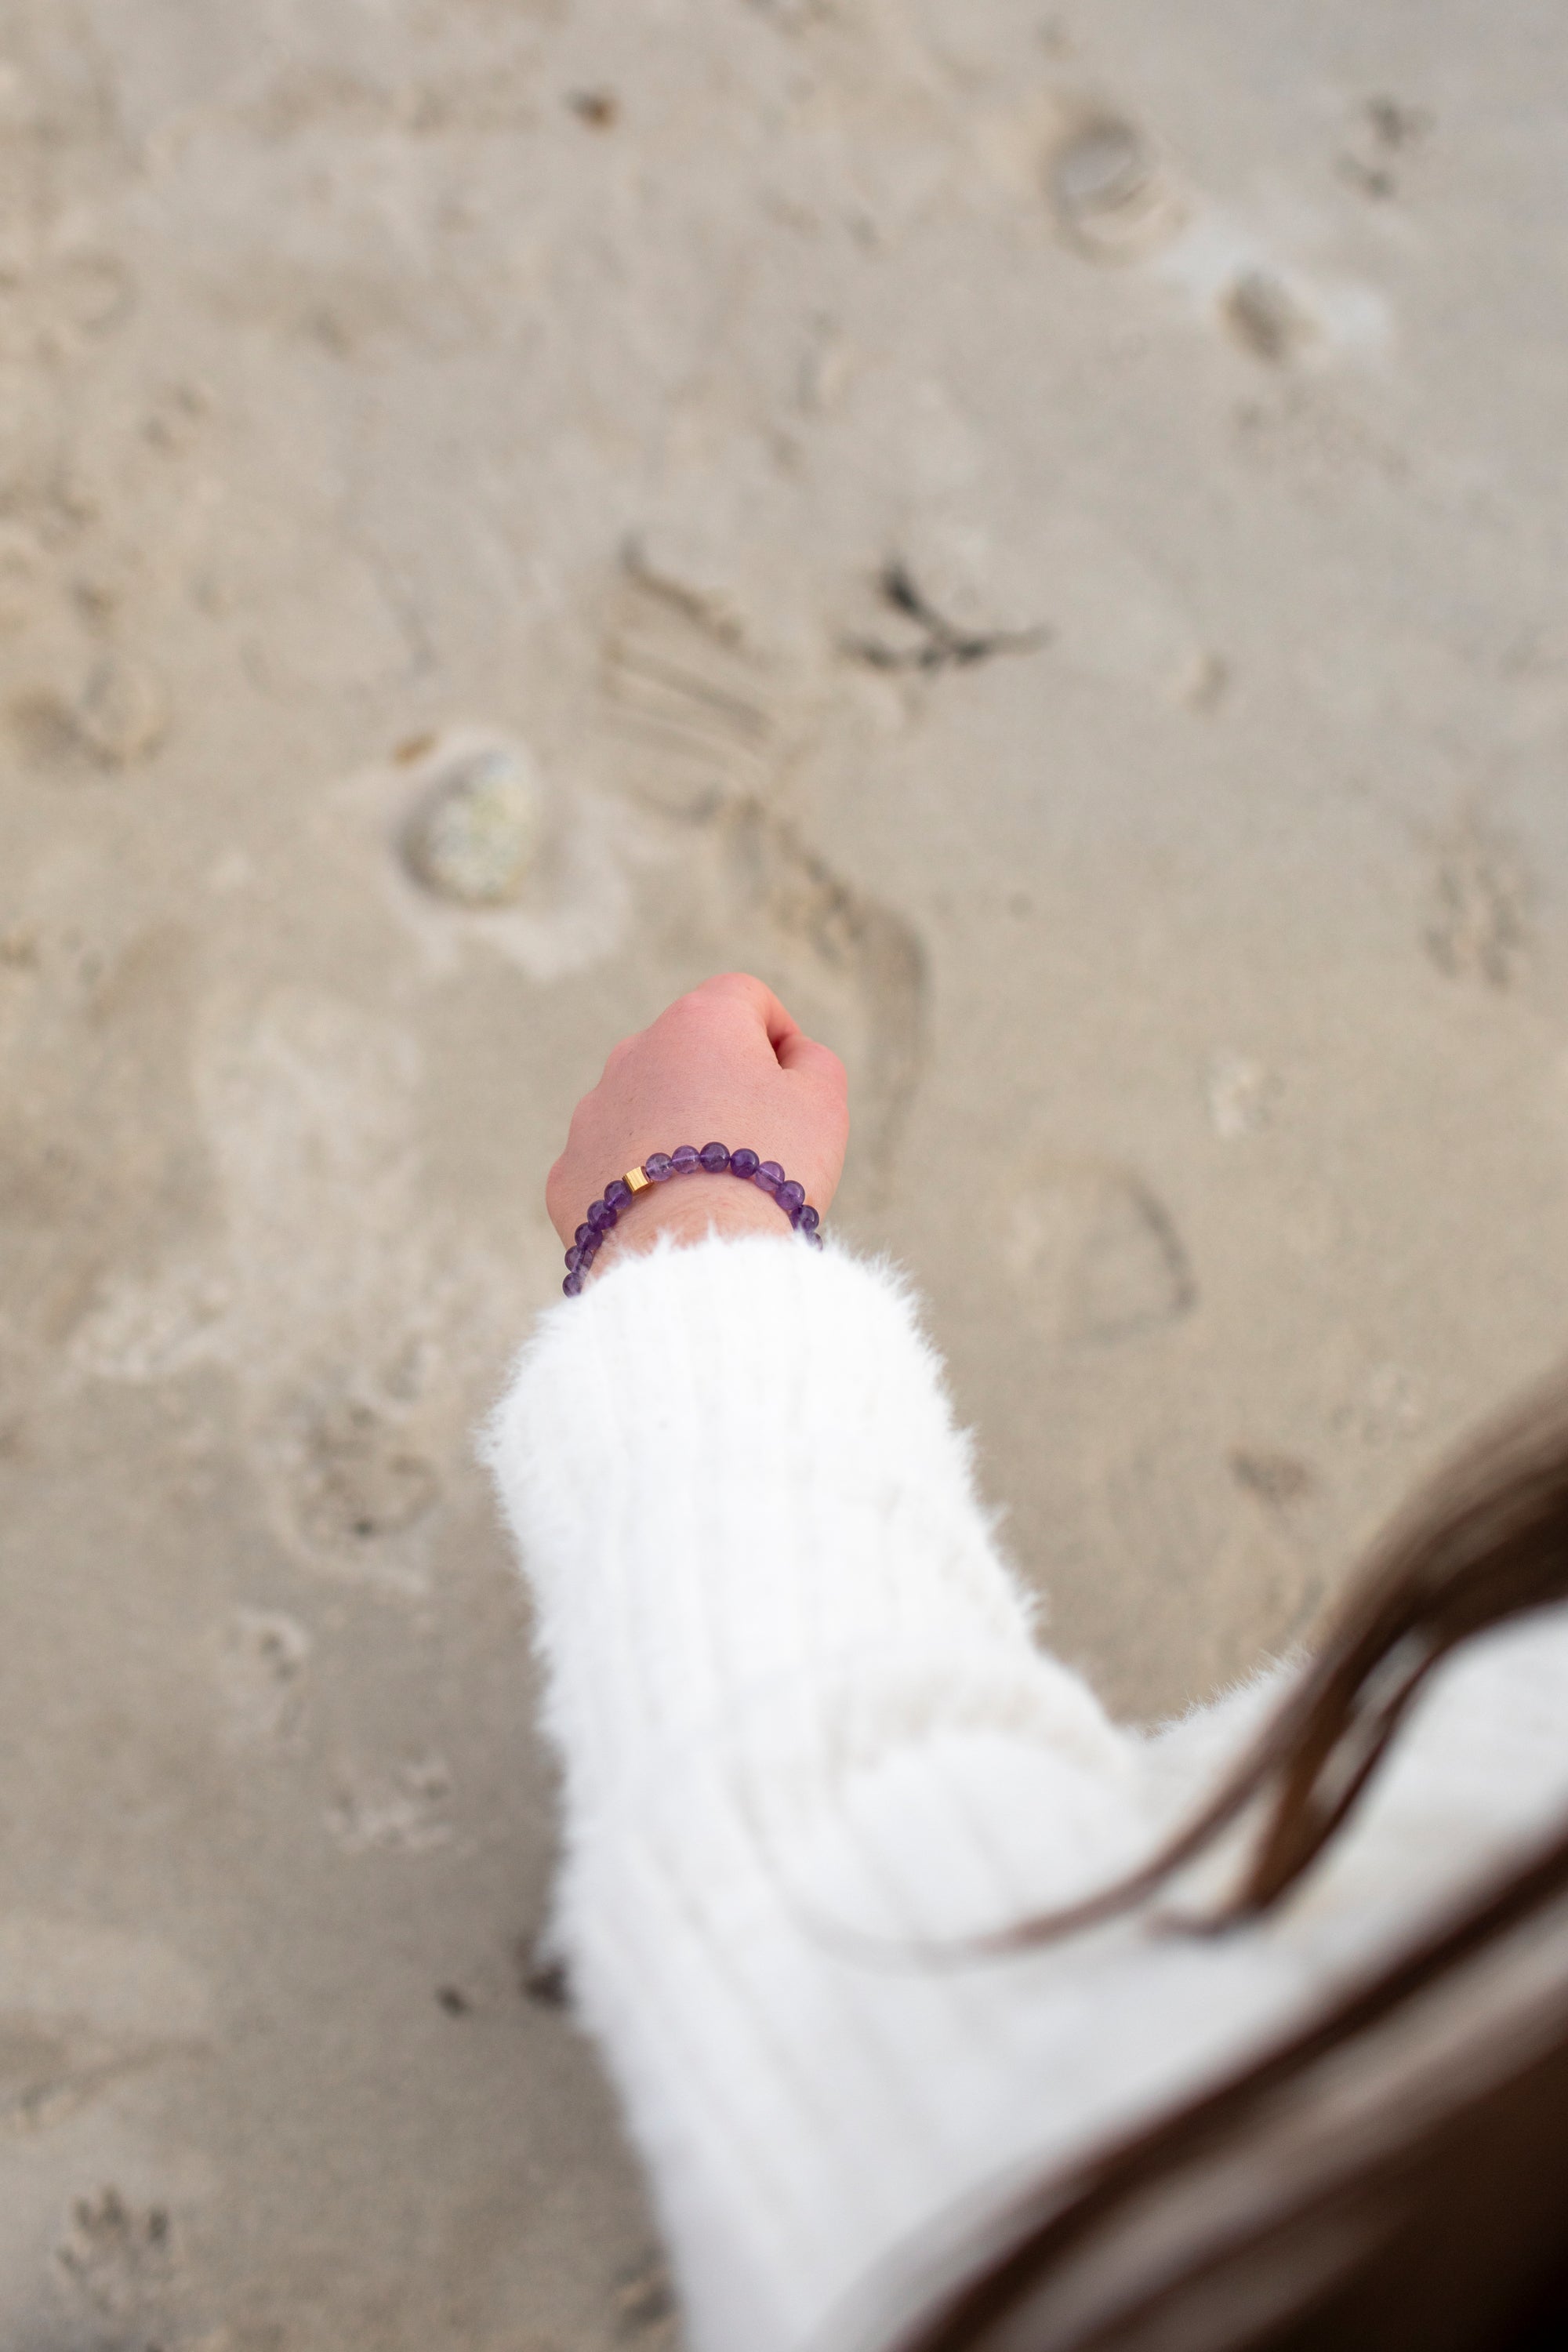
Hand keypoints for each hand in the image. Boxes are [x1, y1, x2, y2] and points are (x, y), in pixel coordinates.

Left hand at [546, 974, 848, 1269]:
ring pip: (646, 1110)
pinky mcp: (568, 1173)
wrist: (693, 1253)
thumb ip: (812, 1060)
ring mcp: (592, 1113)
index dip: (778, 1036)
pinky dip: (641, 1182)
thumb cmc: (768, 1167)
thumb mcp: (822, 1101)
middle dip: (722, 1087)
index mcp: (698, 1022)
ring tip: (712, 1189)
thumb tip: (788, 1054)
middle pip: (689, 1055)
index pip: (744, 999)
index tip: (792, 1086)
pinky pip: (613, 1166)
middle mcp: (633, 1054)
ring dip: (678, 1132)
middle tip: (758, 1146)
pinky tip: (670, 1216)